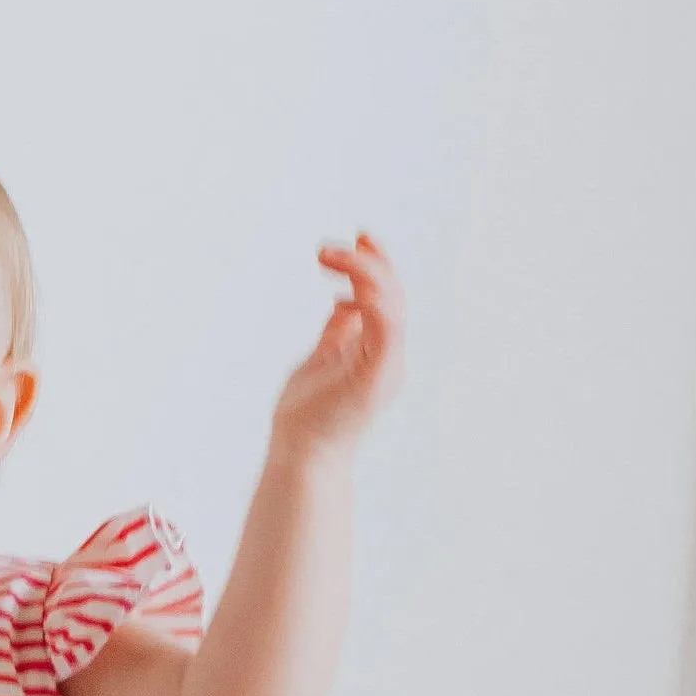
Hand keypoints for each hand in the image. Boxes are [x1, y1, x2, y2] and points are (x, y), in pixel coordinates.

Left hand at [269, 232, 405, 465]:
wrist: (301, 457)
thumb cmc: (306, 417)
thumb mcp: (320, 359)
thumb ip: (337, 331)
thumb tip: (345, 301)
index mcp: (376, 351)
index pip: (386, 298)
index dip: (375, 264)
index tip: (357, 237)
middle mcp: (388, 357)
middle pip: (393, 295)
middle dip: (370, 262)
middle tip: (338, 244)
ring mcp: (386, 367)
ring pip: (392, 305)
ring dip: (365, 273)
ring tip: (331, 257)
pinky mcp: (378, 378)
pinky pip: (387, 329)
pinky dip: (375, 301)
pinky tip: (351, 285)